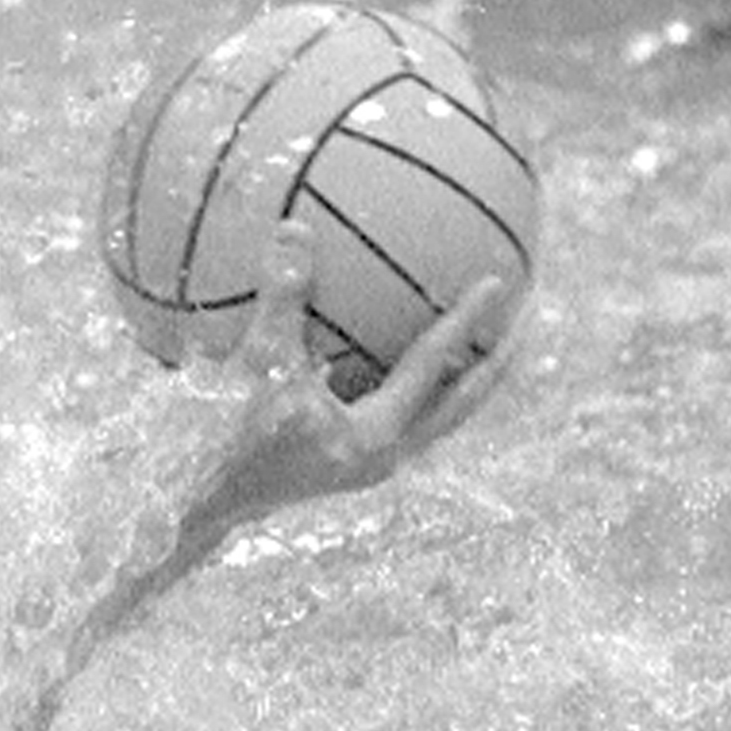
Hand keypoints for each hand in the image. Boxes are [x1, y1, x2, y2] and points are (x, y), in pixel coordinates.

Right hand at [191, 220, 516, 534]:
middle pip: (463, 403)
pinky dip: (424, 385)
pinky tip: (411, 359)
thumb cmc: (222, 436)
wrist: (199, 503)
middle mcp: (387, 454)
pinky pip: (407, 415)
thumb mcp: (254, 362)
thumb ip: (280, 298)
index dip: (466, 321)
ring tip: (493, 342)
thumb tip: (296, 227)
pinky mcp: (353, 462)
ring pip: (441, 415)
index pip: (434, 368)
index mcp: (375, 434)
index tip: (500, 281)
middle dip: (499, 360)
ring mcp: (372, 462)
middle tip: (531, 318)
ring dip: (469, 378)